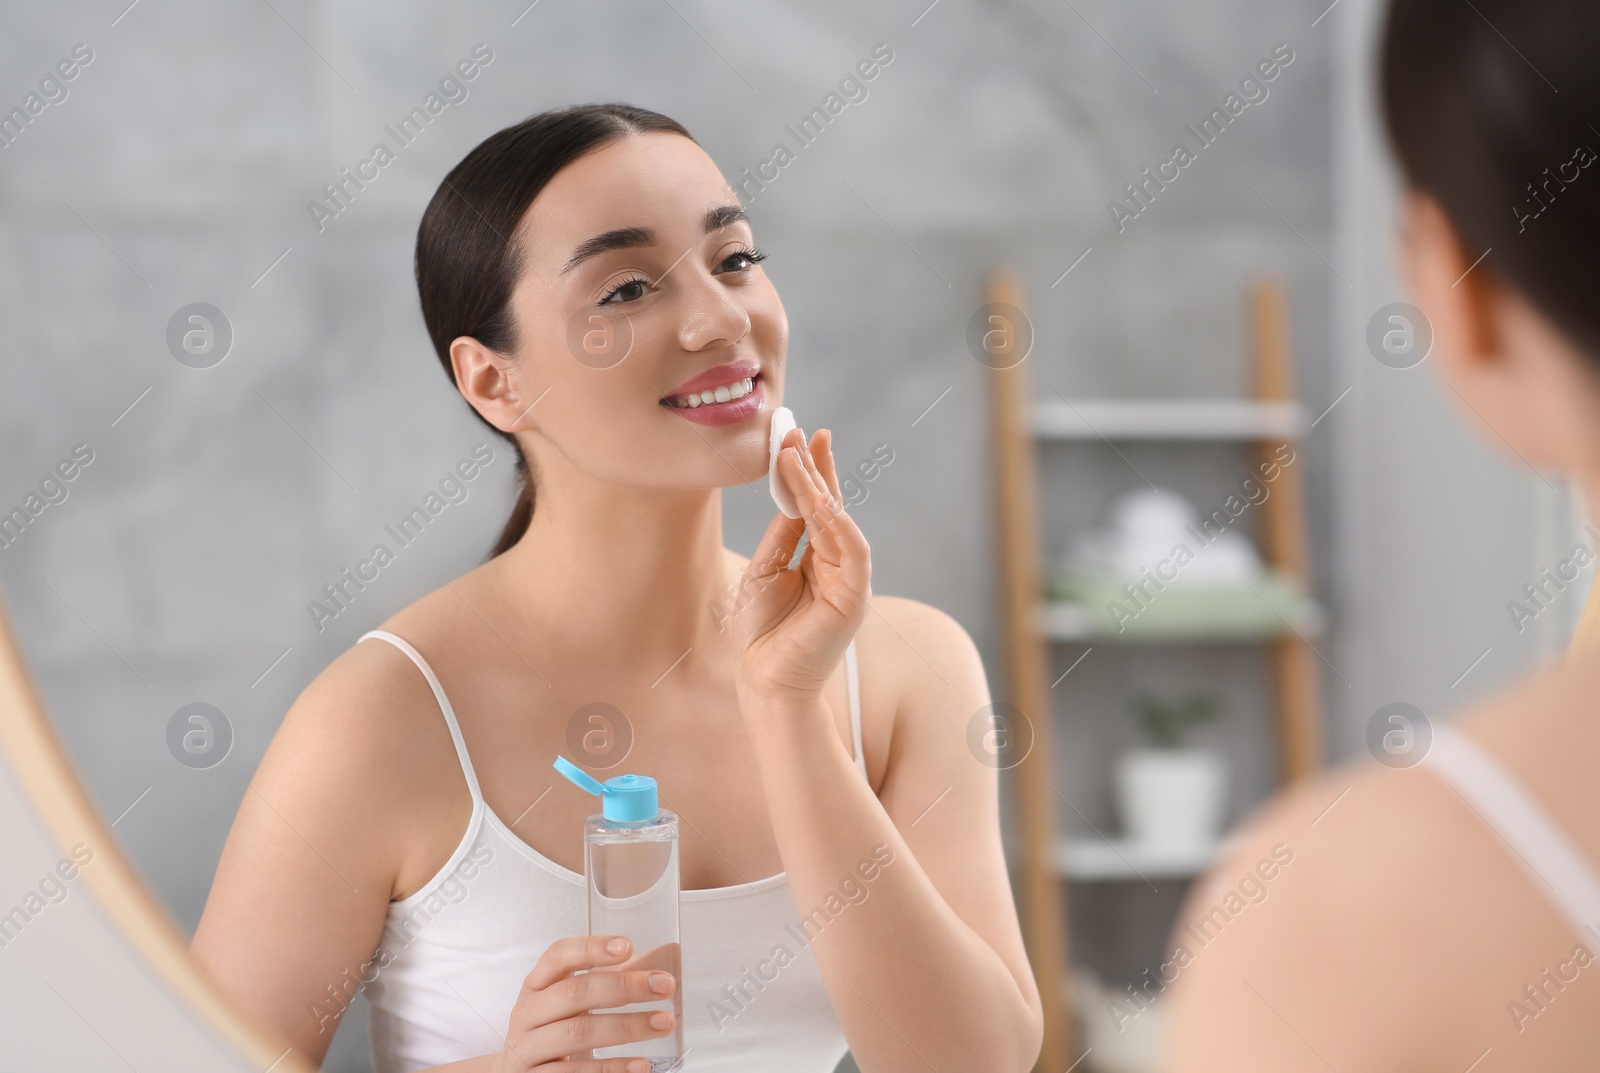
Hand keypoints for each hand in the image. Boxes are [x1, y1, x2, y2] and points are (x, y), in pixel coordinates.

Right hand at [490, 935, 677, 1072]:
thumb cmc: (552, 1030)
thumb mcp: (564, 1003)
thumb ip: (601, 983)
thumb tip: (658, 968)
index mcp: (537, 984)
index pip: (559, 956)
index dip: (591, 948)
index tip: (627, 946)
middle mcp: (528, 1012)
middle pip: (575, 993)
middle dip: (624, 987)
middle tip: (665, 985)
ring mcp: (528, 1048)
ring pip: (577, 1033)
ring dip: (627, 1027)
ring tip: (664, 1022)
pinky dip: (611, 1069)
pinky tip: (639, 1065)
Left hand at [733, 426, 871, 705]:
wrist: (764, 680)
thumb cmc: (762, 632)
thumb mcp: (765, 570)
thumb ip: (783, 534)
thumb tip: (793, 493)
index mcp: (817, 558)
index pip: (816, 506)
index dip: (808, 471)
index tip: (795, 436)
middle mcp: (838, 564)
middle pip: (830, 506)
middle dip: (816, 467)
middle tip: (800, 431)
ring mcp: (849, 580)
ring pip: (839, 522)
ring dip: (819, 486)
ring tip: (798, 456)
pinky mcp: (855, 598)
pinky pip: (853, 552)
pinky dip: (838, 523)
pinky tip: (821, 499)